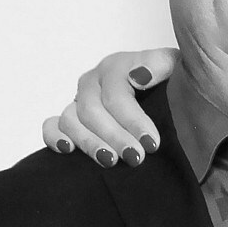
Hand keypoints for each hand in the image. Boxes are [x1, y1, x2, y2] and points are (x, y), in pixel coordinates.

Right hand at [41, 47, 177, 165]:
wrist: (168, 99)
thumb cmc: (172, 85)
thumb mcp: (176, 70)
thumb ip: (161, 65)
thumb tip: (139, 75)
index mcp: (117, 66)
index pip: (116, 92)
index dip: (133, 119)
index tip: (152, 143)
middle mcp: (94, 82)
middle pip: (93, 109)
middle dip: (115, 136)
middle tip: (136, 157)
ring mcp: (79, 100)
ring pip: (71, 120)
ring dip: (90, 142)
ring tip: (111, 161)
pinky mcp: (69, 119)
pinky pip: (52, 126)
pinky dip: (55, 136)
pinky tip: (67, 149)